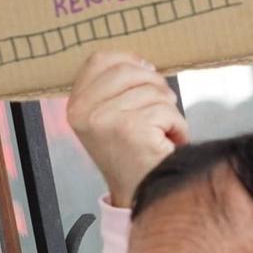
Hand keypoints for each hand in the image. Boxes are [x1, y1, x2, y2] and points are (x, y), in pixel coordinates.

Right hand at [65, 52, 187, 208]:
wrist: (138, 193)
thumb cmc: (131, 153)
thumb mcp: (108, 116)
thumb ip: (115, 87)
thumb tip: (143, 62)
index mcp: (75, 104)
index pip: (100, 59)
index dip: (129, 60)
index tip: (146, 73)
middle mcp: (83, 111)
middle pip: (130, 70)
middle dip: (155, 86)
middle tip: (160, 110)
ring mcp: (104, 119)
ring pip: (153, 90)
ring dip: (168, 111)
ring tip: (160, 133)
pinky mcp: (130, 128)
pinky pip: (167, 110)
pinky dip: (177, 126)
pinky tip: (167, 142)